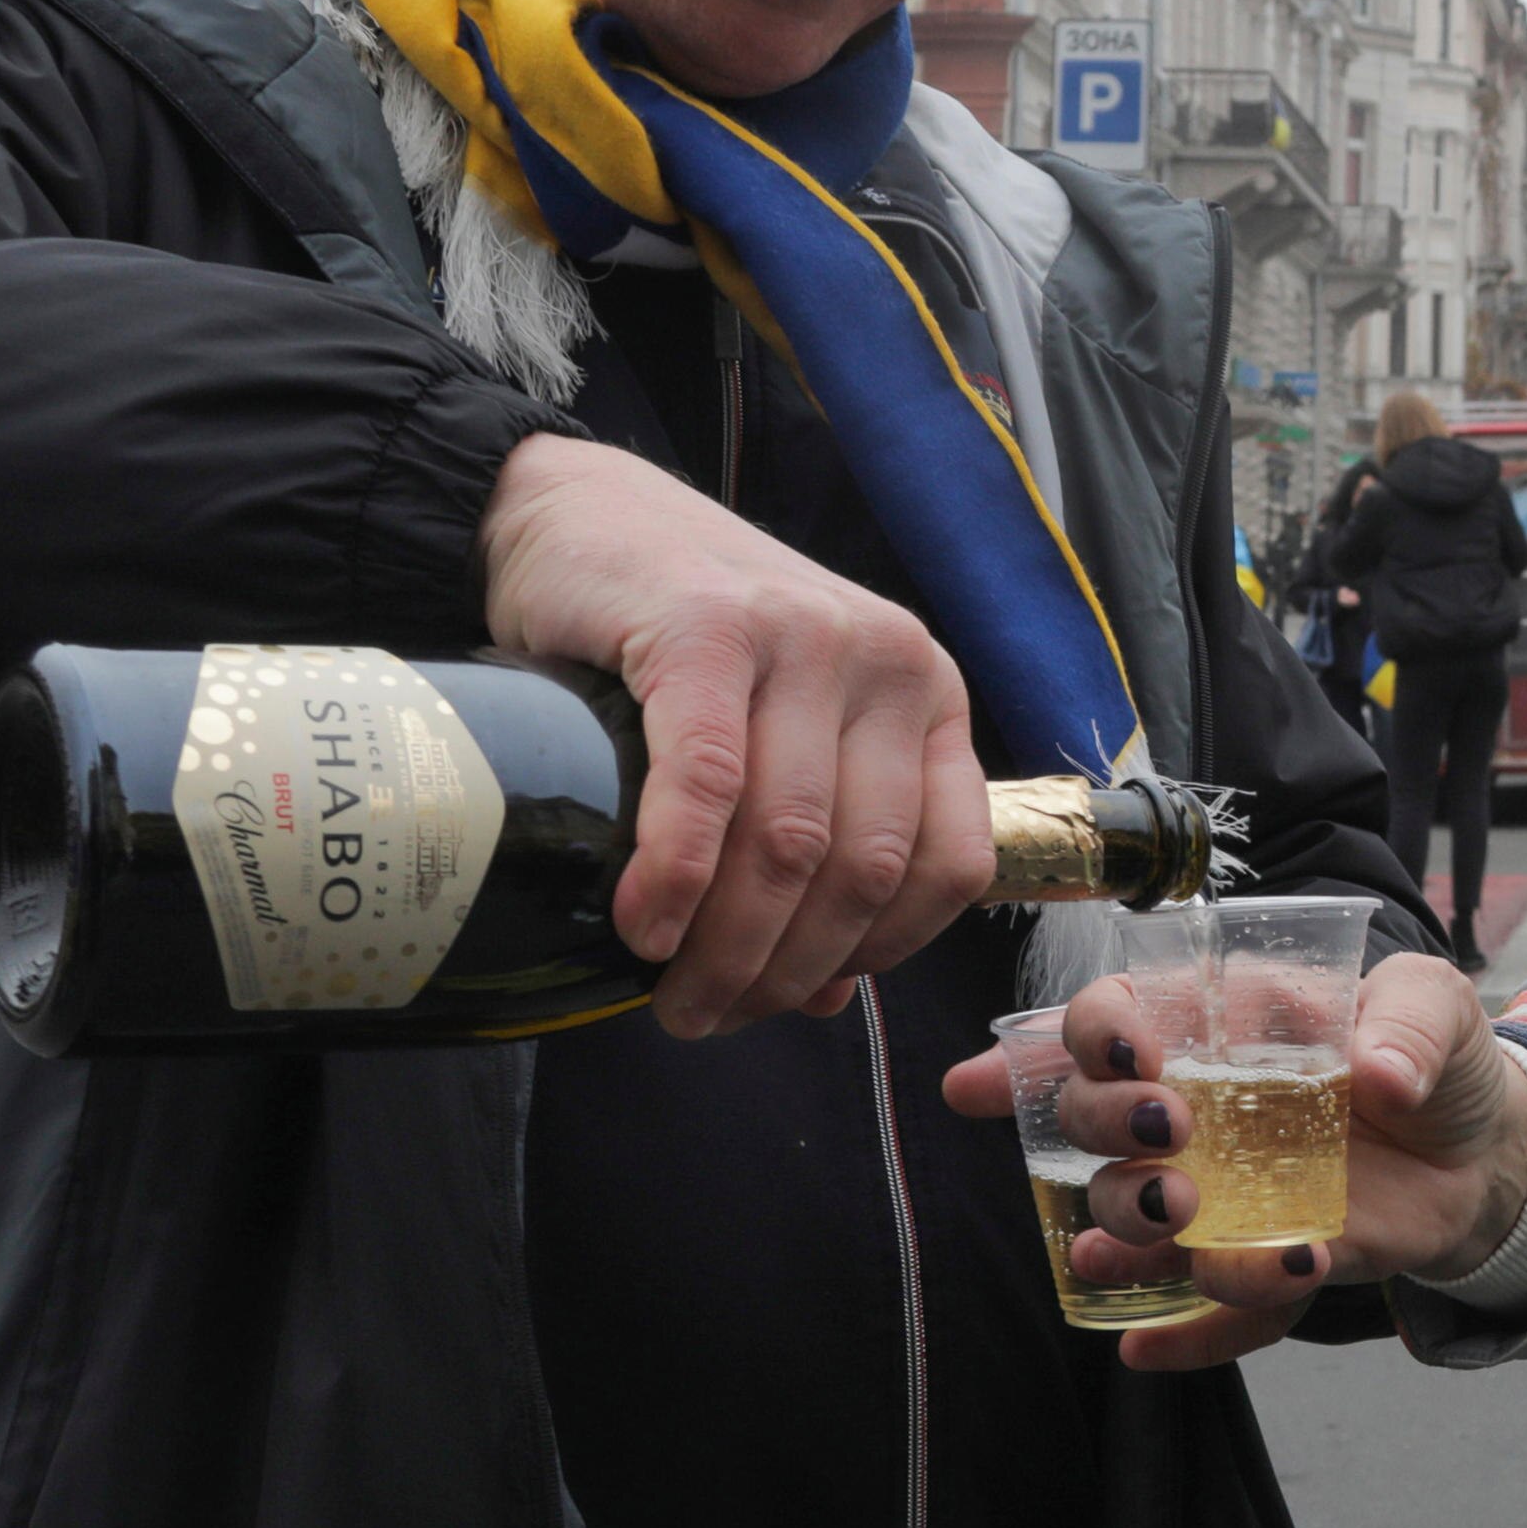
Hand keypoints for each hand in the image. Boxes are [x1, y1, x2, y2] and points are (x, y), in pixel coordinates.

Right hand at [474, 434, 988, 1036]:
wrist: (575, 511)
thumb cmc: (679, 643)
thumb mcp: (779, 736)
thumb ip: (821, 849)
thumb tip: (831, 998)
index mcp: (928, 695)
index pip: (951, 864)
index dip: (880, 956)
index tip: (797, 999)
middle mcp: (888, 660)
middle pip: (863, 868)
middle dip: (786, 970)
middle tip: (708, 1016)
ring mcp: (803, 636)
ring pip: (791, 841)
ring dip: (728, 946)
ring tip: (671, 995)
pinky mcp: (707, 629)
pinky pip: (709, 786)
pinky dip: (678, 875)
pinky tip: (642, 925)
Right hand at [942, 952, 1526, 1367]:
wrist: (1480, 1153)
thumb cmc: (1432, 1060)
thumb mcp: (1436, 1006)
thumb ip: (1410, 1022)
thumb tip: (1383, 1076)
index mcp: (1217, 1029)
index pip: (1115, 1017)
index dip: (1096, 1031)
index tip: (1135, 1053)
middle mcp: (1195, 1112)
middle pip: (1096, 1118)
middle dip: (1106, 1124)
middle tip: (1169, 1130)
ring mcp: (1220, 1196)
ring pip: (1136, 1217)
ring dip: (1134, 1226)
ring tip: (1181, 1219)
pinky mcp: (1264, 1260)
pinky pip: (1212, 1313)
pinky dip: (1180, 1338)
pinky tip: (1143, 1350)